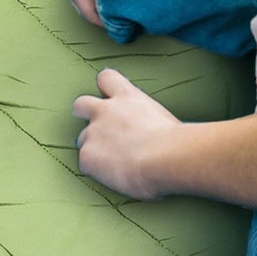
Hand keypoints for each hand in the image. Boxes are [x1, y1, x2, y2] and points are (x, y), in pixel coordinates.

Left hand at [72, 68, 180, 199]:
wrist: (165, 157)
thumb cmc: (176, 141)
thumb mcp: (164, 118)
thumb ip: (149, 119)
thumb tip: (156, 134)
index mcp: (127, 97)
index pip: (106, 78)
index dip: (106, 89)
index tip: (112, 100)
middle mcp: (104, 110)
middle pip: (81, 104)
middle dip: (85, 115)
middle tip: (101, 132)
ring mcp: (93, 132)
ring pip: (82, 138)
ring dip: (94, 148)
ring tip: (113, 163)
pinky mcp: (87, 156)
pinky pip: (86, 164)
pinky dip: (96, 171)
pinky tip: (113, 177)